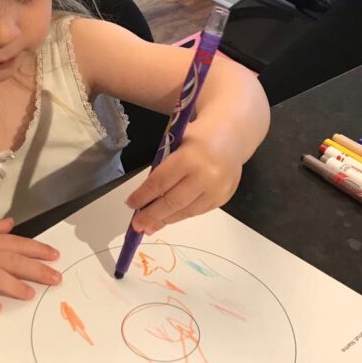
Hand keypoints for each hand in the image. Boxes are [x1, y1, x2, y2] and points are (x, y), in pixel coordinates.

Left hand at [124, 131, 241, 233]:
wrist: (231, 136)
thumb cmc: (196, 137)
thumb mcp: (175, 144)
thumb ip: (162, 169)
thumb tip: (144, 198)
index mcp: (189, 157)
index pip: (160, 182)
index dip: (143, 196)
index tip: (130, 204)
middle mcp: (205, 176)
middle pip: (172, 202)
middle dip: (151, 215)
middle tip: (136, 225)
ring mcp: (216, 190)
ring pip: (185, 211)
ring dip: (165, 220)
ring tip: (149, 227)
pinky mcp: (223, 198)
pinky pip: (197, 211)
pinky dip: (180, 215)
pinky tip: (168, 218)